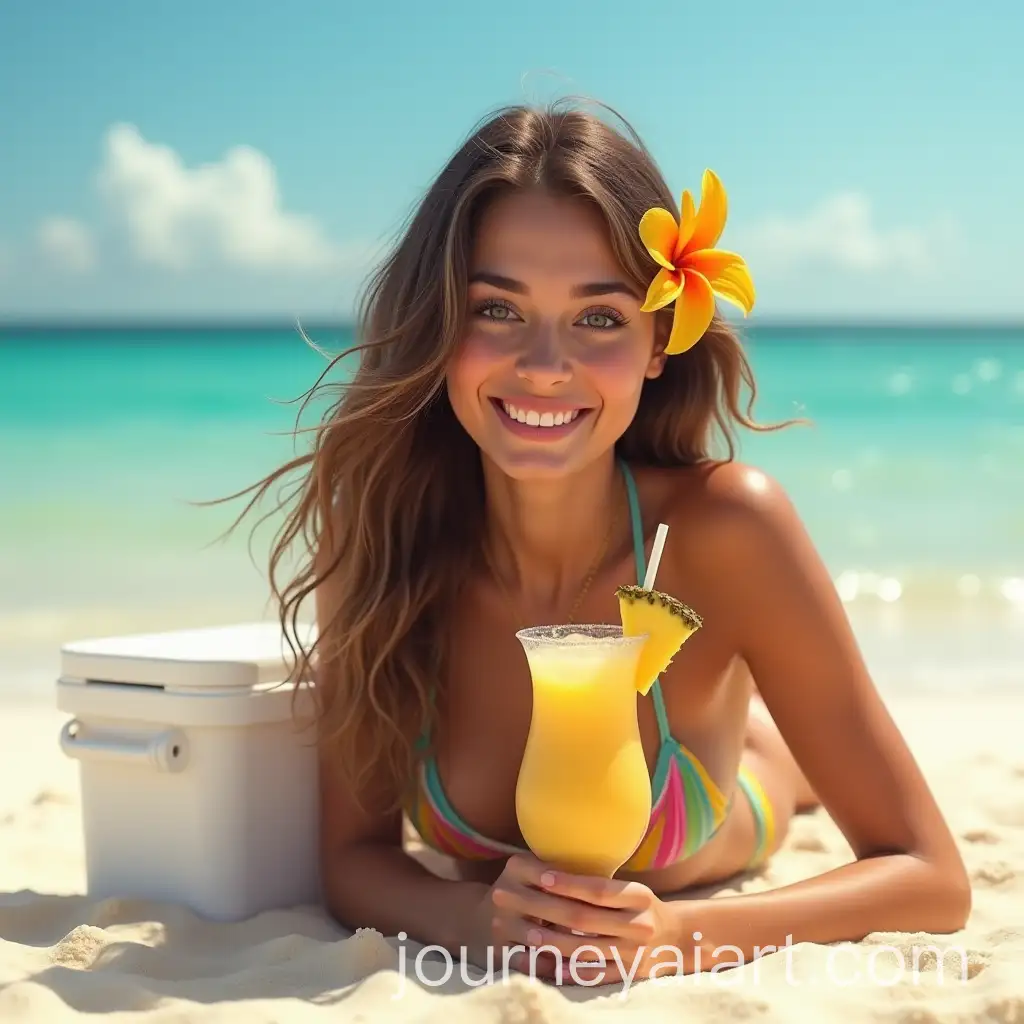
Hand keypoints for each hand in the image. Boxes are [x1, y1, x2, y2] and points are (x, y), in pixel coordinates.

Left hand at [489, 853, 692, 985]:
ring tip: (524, 933)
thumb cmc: (642, 906)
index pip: (598, 890)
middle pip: (584, 919)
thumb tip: (554, 871)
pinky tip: (543, 964)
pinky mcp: (625, 975)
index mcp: (638, 897)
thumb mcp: (631, 889)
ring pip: (582, 949)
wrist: (676, 938)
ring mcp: (631, 954)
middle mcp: (637, 925)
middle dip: (546, 909)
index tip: (542, 877)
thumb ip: (601, 885)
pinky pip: (590, 975)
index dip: (569, 884)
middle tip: (521, 902)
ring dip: (550, 942)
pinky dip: (566, 970)